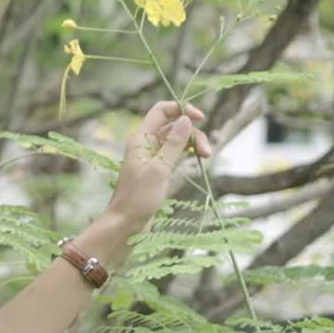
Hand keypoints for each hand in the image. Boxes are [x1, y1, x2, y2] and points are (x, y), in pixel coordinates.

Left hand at [104, 101, 210, 227]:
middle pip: (173, 125)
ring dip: (193, 143)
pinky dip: (187, 153)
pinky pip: (175, 153)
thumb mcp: (160, 169)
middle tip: (207, 152)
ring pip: (177, 139)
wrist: (126, 224)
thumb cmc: (138, 198)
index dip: (181, 109)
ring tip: (207, 157)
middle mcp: (145, 144)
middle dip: (193, 133)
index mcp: (140, 138)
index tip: (200, 118)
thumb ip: (174, 143)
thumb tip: (186, 119)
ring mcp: (152, 156)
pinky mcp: (158, 169)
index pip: (161, 110)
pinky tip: (198, 160)